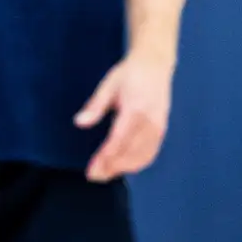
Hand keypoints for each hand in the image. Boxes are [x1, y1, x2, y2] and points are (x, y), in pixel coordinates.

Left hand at [76, 53, 173, 181]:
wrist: (155, 65)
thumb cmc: (128, 75)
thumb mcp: (108, 85)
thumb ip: (95, 106)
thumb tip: (79, 123)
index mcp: (134, 109)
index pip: (118, 140)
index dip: (105, 158)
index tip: (91, 170)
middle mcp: (149, 122)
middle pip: (129, 153)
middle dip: (111, 168)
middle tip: (93, 176)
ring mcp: (158, 127)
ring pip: (141, 157)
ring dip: (123, 168)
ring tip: (105, 174)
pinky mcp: (162, 130)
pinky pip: (150, 153)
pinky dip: (137, 164)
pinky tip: (124, 167)